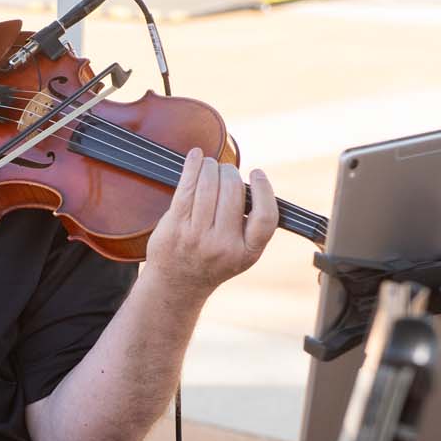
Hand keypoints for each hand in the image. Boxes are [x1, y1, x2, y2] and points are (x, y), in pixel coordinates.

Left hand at [145, 147, 277, 305]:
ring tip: (209, 164)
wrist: (178, 284)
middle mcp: (223, 246)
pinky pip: (186, 189)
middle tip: (226, 170)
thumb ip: (253, 225)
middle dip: (229, 173)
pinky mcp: (175, 227)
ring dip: (210, 167)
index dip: (264, 189)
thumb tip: (254, 182)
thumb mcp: (242, 253)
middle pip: (232, 192)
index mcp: (247, 252)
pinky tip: (195, 157)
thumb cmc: (213, 260)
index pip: (265, 216)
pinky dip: (192, 167)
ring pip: (208, 186)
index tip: (257, 174)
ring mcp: (197, 237)